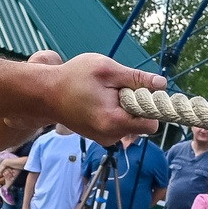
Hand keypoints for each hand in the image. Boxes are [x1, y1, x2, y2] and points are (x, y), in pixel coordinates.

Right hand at [46, 54, 165, 139]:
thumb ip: (136, 78)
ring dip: (125, 108)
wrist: (45, 93)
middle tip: (117, 89)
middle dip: (136, 105)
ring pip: (130, 124)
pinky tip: (99, 101)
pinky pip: (118, 125)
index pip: (151, 124)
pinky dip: (115, 113)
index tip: (142, 91)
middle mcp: (110, 136)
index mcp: (114, 122)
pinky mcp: (99, 137)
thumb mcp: (107, 69)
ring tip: (104, 94)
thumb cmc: (73, 77)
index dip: (151, 106)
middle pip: (142, 124)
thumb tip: (162, 84)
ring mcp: (104, 139)